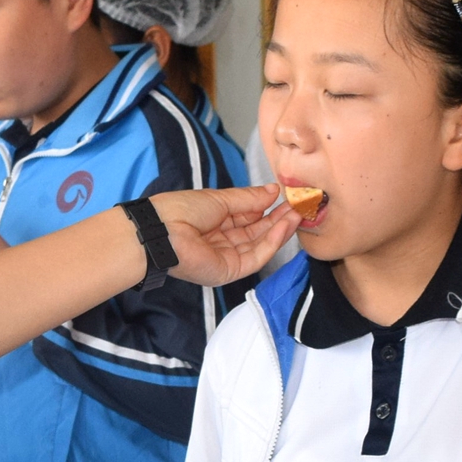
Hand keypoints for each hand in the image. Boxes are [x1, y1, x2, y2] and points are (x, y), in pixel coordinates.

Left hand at [148, 185, 298, 287]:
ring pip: (260, 245)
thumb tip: (273, 190)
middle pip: (257, 232)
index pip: (249, 217)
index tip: (289, 198)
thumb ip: (249, 198)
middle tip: (300, 206)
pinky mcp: (228, 271)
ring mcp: (226, 257)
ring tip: (297, 214)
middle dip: (279, 219)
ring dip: (280, 230)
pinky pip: (255, 257)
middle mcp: (222, 241)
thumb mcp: (220, 199)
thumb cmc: (180, 210)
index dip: (269, 208)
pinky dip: (272, 242)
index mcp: (217, 222)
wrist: (161, 230)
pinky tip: (284, 226)